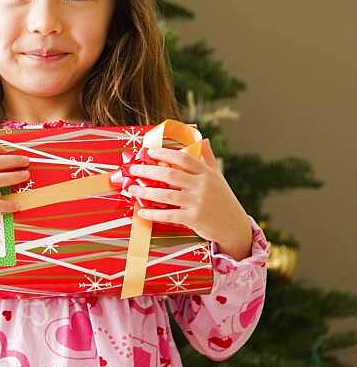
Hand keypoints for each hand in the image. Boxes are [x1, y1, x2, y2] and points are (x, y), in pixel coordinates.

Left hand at [126, 140, 252, 259]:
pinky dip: (154, 214)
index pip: (184, 159)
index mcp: (207, 173)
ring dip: (146, 192)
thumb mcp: (217, 177)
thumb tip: (203, 140)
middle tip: (133, 170)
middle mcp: (203, 186)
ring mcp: (199, 202)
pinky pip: (169, 215)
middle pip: (170, 175)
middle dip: (148, 171)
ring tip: (131, 190)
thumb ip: (208, 159)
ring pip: (166, 195)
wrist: (234, 227)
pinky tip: (142, 212)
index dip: (165, 154)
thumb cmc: (222, 199)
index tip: (149, 152)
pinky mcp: (194, 219)